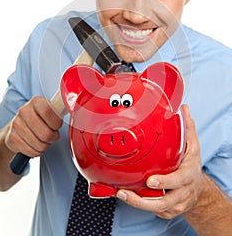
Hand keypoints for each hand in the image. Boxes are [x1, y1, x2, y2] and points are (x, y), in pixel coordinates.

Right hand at [5, 96, 62, 157]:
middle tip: (53, 135)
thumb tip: (75, 106)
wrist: (17, 127)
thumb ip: (60, 109)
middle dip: (53, 138)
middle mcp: (24, 111)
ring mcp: (16, 125)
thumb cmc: (39, 119)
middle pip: (45, 133)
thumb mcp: (49, 110)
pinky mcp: (12, 138)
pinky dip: (37, 151)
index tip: (58, 125)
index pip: (49, 112)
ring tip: (44, 140)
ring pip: (39, 144)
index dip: (57, 123)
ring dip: (45, 145)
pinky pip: (32, 151)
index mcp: (36, 101)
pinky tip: (35, 144)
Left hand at [116, 104, 203, 218]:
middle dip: (143, 199)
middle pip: (164, 201)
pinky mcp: (167, 211)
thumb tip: (184, 108)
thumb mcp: (194, 146)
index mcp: (187, 175)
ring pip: (155, 208)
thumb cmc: (191, 166)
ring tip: (122, 194)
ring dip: (136, 203)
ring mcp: (174, 204)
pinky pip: (153, 211)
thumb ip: (187, 128)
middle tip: (126, 192)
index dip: (164, 182)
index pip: (177, 180)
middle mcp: (181, 192)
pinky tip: (127, 197)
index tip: (150, 181)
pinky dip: (139, 205)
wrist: (197, 189)